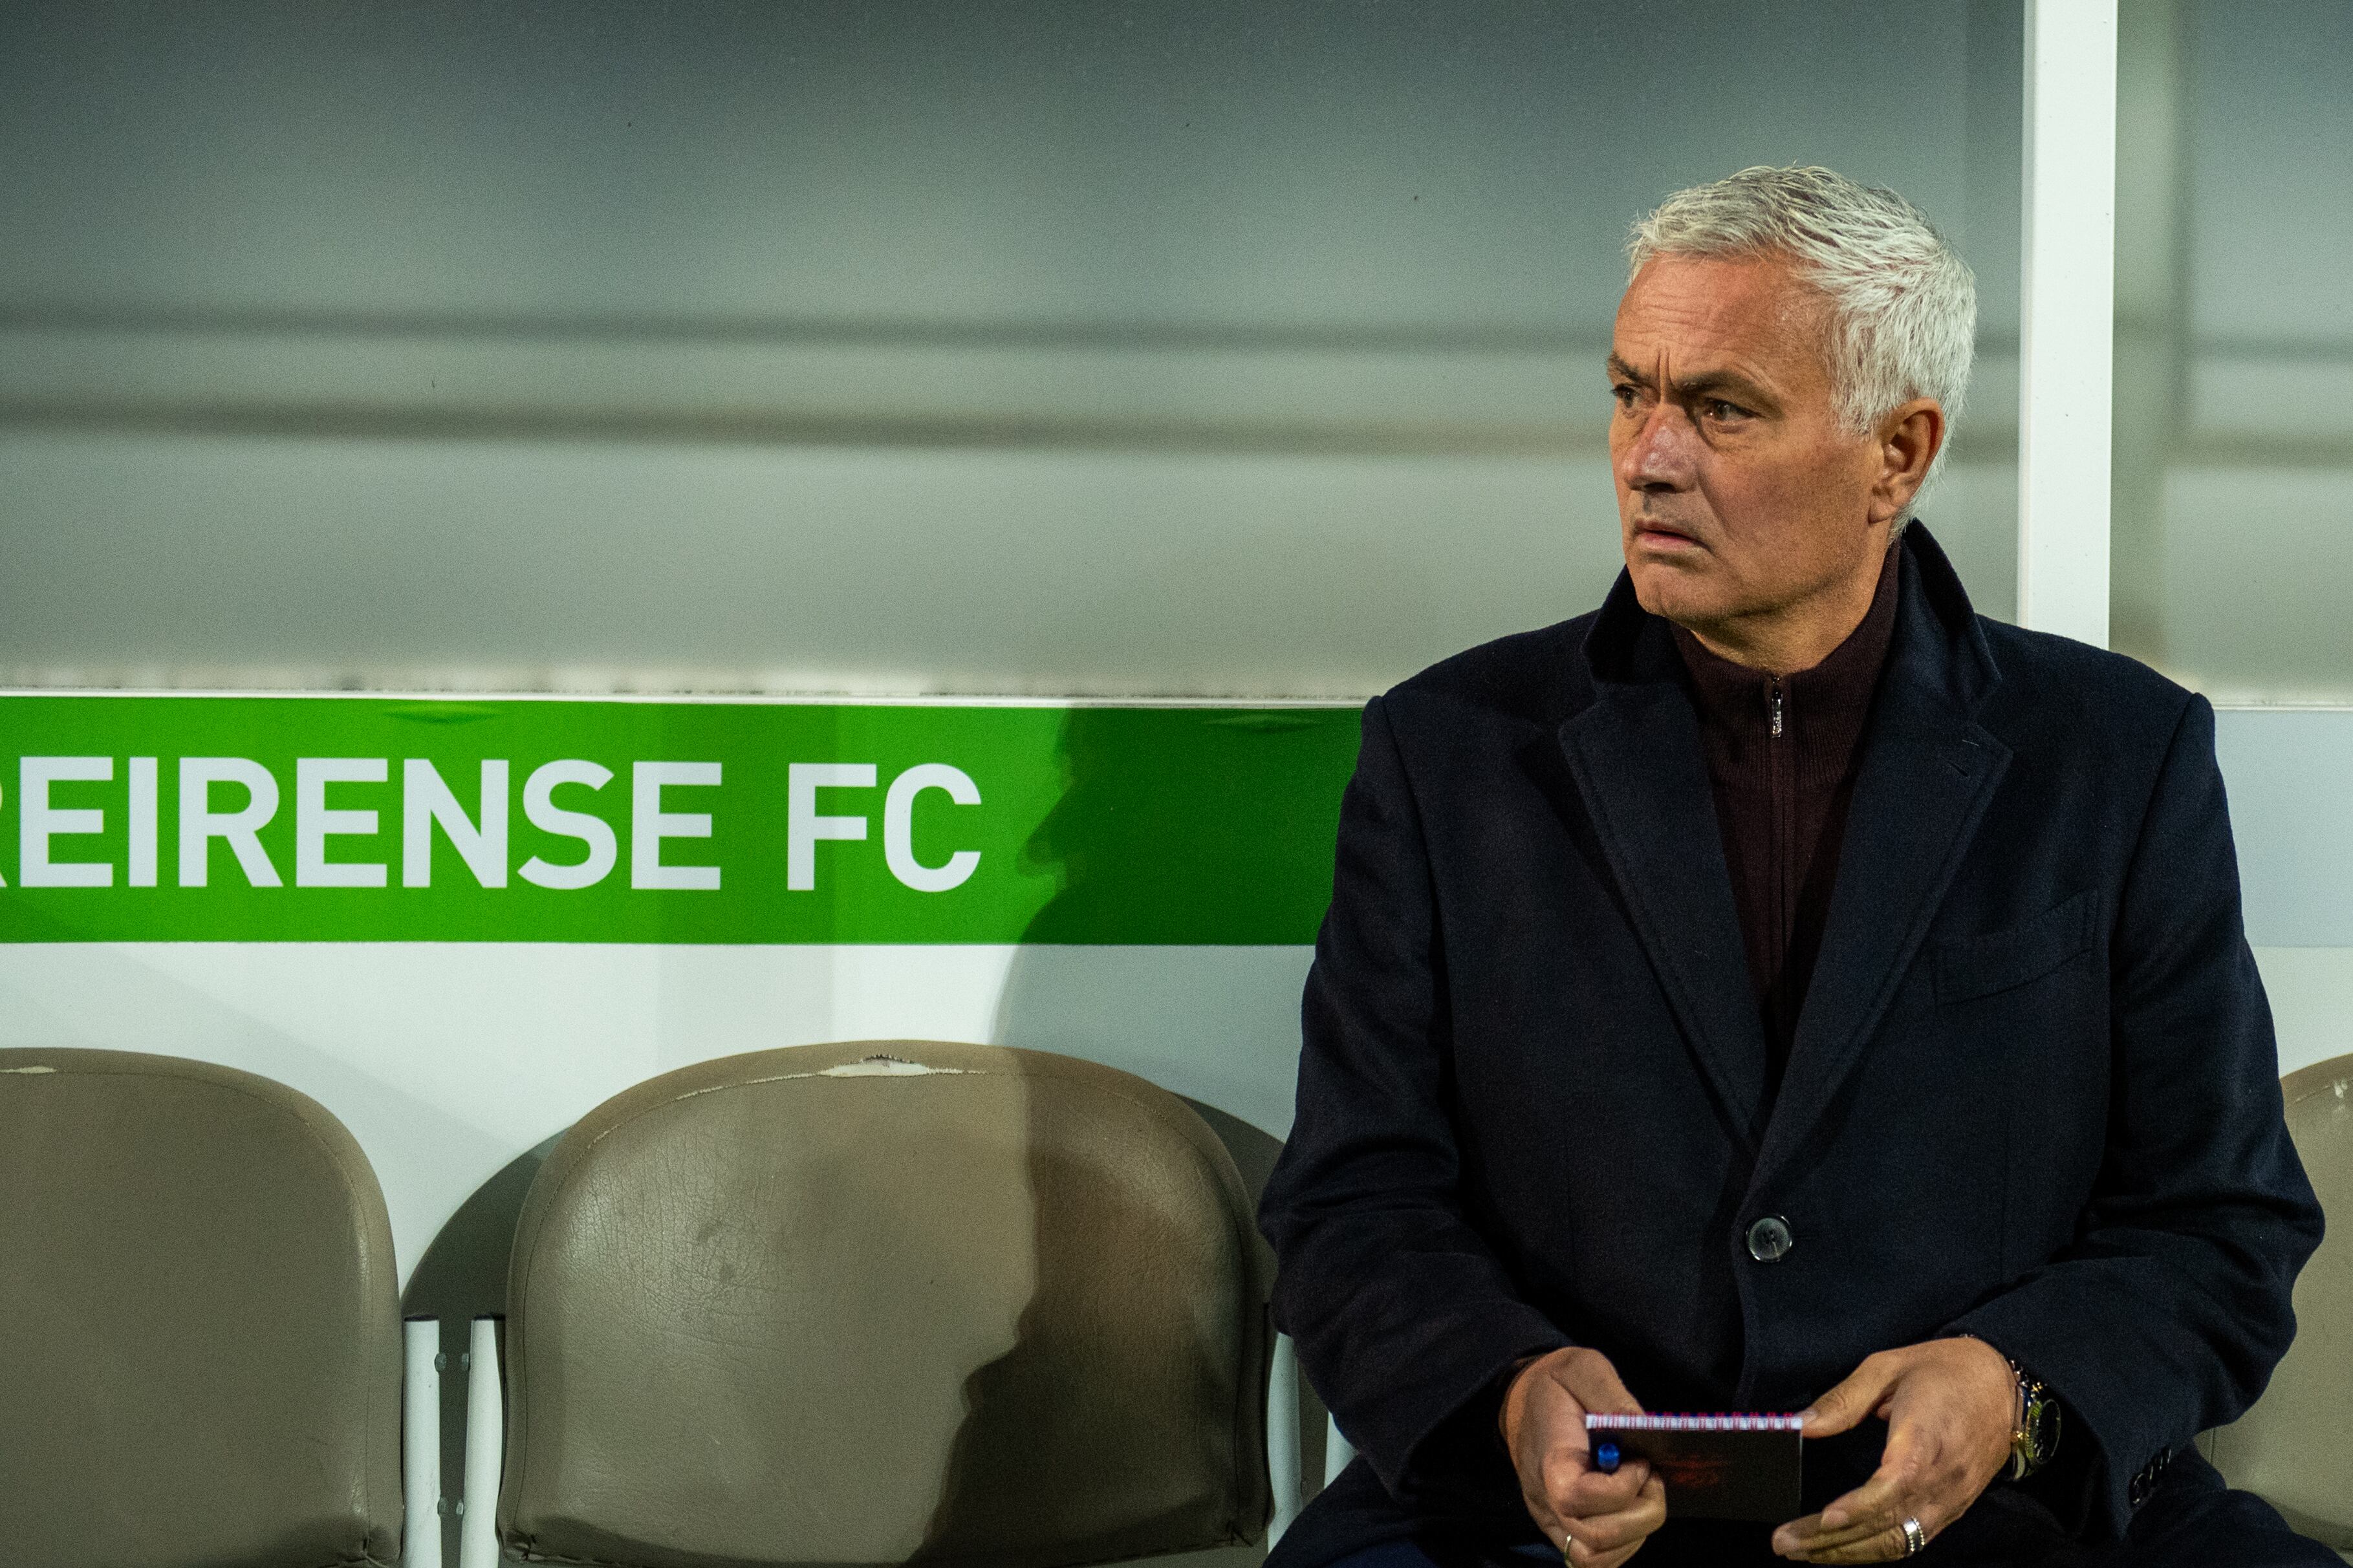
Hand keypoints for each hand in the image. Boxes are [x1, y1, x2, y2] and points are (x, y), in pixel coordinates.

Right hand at [1501, 1347, 1667, 1567]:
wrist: (1521, 1399)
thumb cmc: (1557, 1385)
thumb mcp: (1583, 1368)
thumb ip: (1614, 1397)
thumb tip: (1647, 1429)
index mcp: (1550, 1460)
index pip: (1577, 1498)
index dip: (1622, 1487)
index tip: (1640, 1460)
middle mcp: (1545, 1500)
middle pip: (1595, 1539)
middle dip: (1641, 1514)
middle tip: (1652, 1479)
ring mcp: (1551, 1520)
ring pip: (1595, 1558)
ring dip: (1635, 1533)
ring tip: (1643, 1494)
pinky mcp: (1560, 1530)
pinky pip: (1592, 1560)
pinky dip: (1623, 1545)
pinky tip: (1631, 1511)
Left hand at [1771, 1337, 2015, 1562]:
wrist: (2003, 1385)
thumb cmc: (1942, 1370)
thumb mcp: (1887, 1367)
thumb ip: (1843, 1399)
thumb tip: (1800, 1425)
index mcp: (1926, 1436)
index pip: (1897, 1483)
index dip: (1862, 1506)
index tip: (1825, 1518)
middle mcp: (1943, 1477)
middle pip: (1889, 1522)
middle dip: (1834, 1540)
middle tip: (1785, 1543)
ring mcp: (1951, 1498)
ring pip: (1900, 1541)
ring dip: (1849, 1552)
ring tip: (1803, 1552)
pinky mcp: (1952, 1508)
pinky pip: (1914, 1540)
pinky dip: (1875, 1550)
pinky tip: (1841, 1549)